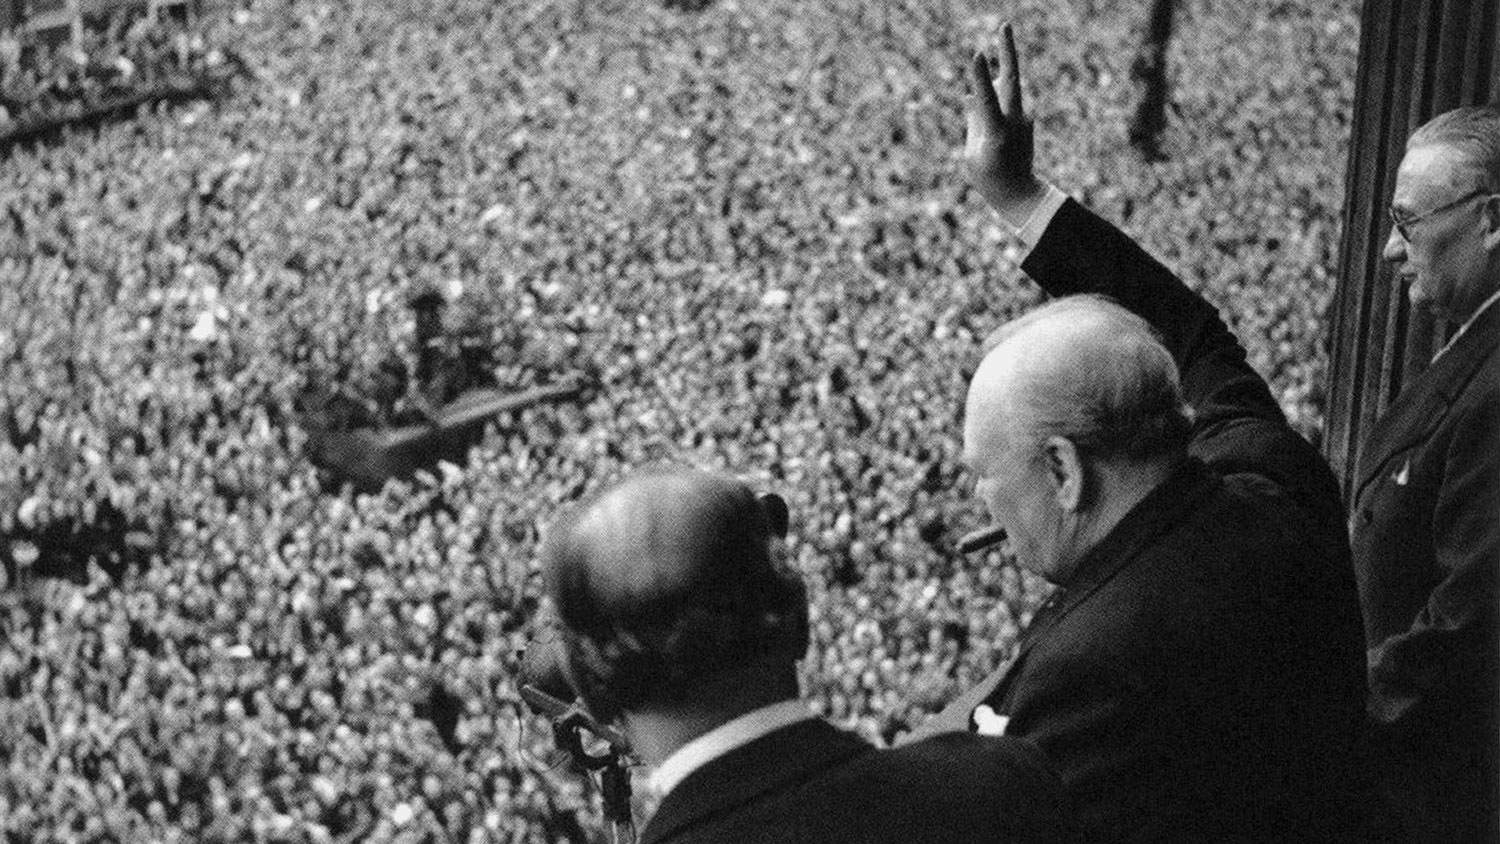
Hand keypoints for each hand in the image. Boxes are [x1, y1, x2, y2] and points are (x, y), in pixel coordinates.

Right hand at [965, 23, 1045, 217]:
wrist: (1019, 194)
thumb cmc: (988, 177)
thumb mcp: (972, 152)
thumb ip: (974, 120)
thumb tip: (972, 96)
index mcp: (996, 133)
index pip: (987, 99)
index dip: (980, 77)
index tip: (977, 53)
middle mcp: (1014, 121)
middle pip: (1012, 80)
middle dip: (1007, 51)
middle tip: (1005, 24)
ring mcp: (1023, 119)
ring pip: (1008, 91)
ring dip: (1000, 76)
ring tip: (999, 84)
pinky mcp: (1026, 119)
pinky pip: (1004, 108)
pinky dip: (997, 112)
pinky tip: (999, 135)